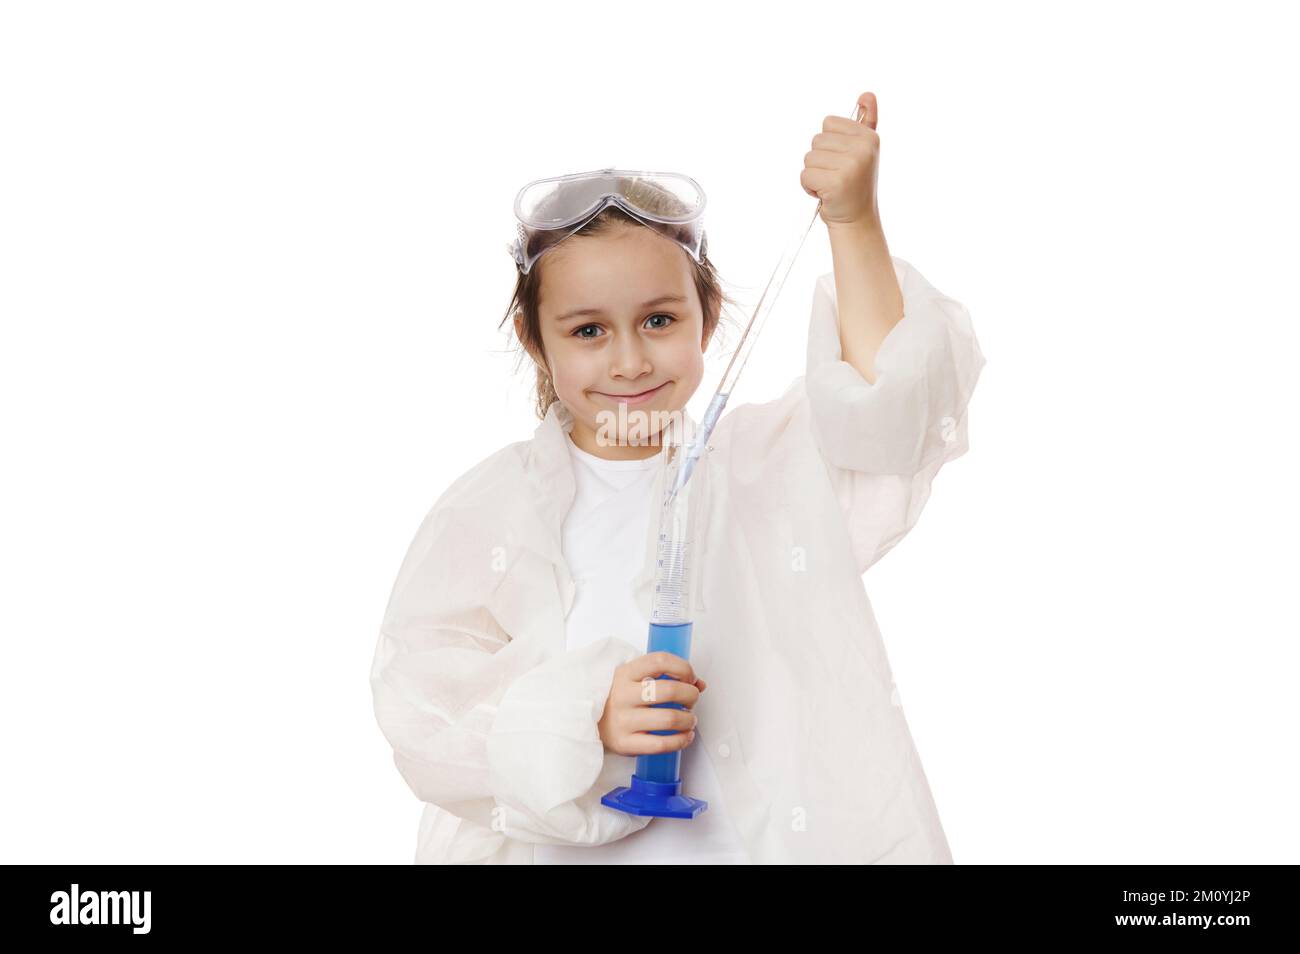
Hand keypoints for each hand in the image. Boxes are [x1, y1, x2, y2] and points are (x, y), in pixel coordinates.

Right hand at [598, 651, 706, 755]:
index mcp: (624, 673)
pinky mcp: (625, 743)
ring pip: (669, 718)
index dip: (683, 668)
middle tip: (692, 699)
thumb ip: (666, 676)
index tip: (690, 677)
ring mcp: (623, 720)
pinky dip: (681, 740)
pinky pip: (661, 744)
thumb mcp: (635, 679)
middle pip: (670, 690)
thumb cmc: (618, 698)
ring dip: (689, 719)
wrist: (588, 723)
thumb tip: (700, 684)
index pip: (660, 661)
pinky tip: (685, 736)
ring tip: (690, 720)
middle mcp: (622, 695)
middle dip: (690, 695)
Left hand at [800, 90, 879, 226]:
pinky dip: (809, 187)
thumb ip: (866, 121)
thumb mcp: (864, 151)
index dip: (829, 144)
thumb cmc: (855, 184)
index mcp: (869, 136)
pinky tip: (825, 194)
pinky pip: (805, 175)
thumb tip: (866, 94)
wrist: (856, 220)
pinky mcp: (836, 182)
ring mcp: (851, 165)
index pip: (828, 123)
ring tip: (831, 185)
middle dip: (820, 160)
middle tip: (836, 176)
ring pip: (809, 158)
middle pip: (816, 140)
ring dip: (814, 174)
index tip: (843, 160)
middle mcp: (863, 148)